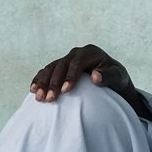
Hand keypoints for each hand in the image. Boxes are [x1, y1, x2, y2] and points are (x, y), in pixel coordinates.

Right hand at [30, 45, 147, 117]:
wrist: (112, 80)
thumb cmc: (117, 79)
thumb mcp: (119, 78)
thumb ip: (109, 76)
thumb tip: (95, 76)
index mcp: (91, 52)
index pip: (77, 63)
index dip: (70, 76)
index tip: (66, 91)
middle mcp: (76, 53)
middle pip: (61, 65)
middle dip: (53, 82)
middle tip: (48, 99)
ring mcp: (67, 59)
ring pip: (51, 68)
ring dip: (43, 82)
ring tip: (38, 97)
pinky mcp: (60, 67)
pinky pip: (46, 71)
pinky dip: (39, 79)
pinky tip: (33, 90)